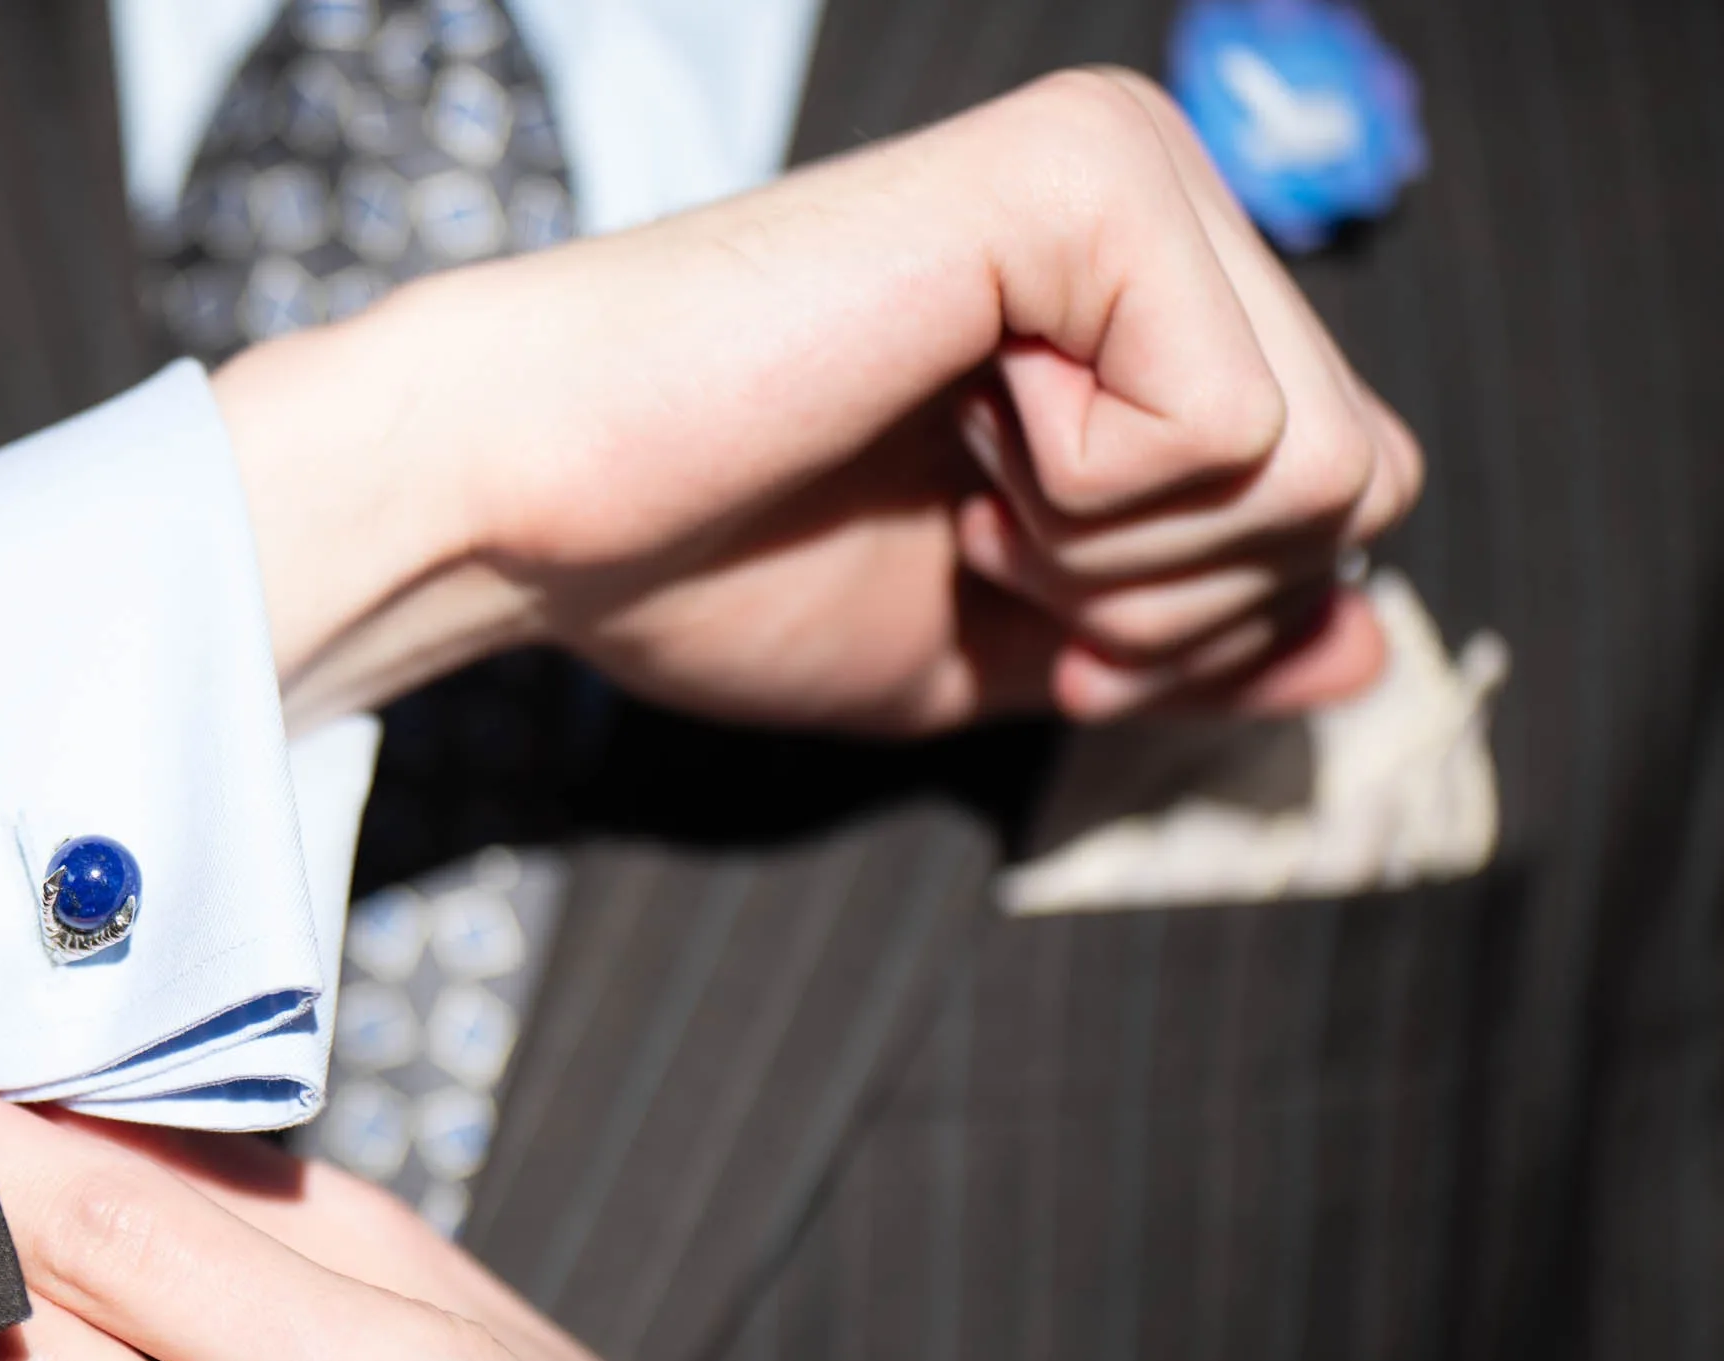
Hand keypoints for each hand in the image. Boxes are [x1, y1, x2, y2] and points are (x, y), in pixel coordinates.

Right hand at [223, 67, 1422, 735]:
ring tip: (956, 485)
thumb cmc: (715, 566)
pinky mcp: (1086, 178)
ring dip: (1125, 557)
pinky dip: (1091, 503)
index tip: (991, 582)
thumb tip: (1373, 646)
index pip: (1338, 497)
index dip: (1188, 622)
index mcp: (1136, 296)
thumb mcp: (1007, 646)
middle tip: (971, 540)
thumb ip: (1189, 643)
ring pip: (1334, 464)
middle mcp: (1156, 202)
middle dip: (1169, 601)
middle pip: (1367, 483)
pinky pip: (1239, 427)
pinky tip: (949, 433)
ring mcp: (1129, 172)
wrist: (528, 508)